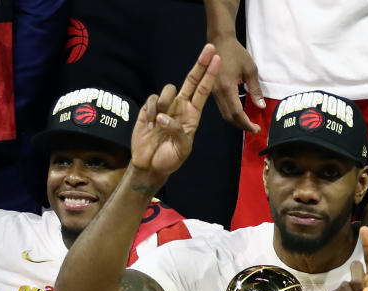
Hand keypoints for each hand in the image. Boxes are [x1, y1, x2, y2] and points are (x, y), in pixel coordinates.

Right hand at [131, 44, 219, 179]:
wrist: (150, 165)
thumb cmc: (170, 159)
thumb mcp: (181, 149)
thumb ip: (177, 132)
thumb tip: (163, 116)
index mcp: (192, 115)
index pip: (203, 91)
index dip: (210, 75)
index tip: (218, 60)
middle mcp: (180, 107)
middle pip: (191, 80)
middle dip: (201, 64)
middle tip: (210, 48)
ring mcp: (164, 107)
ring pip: (168, 89)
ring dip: (166, 101)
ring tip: (160, 121)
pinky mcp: (149, 109)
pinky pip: (152, 100)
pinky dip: (151, 111)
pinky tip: (150, 123)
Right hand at [210, 33, 263, 132]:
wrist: (218, 41)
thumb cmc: (236, 53)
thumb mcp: (250, 70)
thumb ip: (255, 90)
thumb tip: (261, 106)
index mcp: (226, 88)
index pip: (236, 113)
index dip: (246, 123)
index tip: (256, 129)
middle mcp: (217, 92)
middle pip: (229, 117)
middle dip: (242, 126)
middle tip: (255, 129)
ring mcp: (213, 92)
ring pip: (224, 113)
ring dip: (236, 121)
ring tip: (249, 124)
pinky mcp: (213, 90)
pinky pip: (222, 107)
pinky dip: (231, 114)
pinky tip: (241, 114)